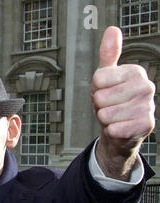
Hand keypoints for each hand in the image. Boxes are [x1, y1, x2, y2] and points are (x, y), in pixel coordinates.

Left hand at [91, 26, 155, 179]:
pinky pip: (114, 129)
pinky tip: (119, 127)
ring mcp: (148, 106)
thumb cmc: (111, 100)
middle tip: (109, 106)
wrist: (120, 127)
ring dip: (105, 119)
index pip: (99, 79)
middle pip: (101, 97)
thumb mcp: (105, 76)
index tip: (105, 91)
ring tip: (115, 116)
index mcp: (135, 72)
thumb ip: (108, 54)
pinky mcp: (145, 125)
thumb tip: (112, 30)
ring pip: (106, 114)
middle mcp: (146, 87)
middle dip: (99, 105)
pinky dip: (111, 131)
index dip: (96, 89)